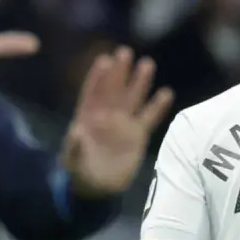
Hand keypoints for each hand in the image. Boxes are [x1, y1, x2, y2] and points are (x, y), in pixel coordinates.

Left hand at [62, 47, 173, 196]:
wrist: (97, 186)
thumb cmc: (80, 170)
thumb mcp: (72, 161)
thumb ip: (74, 147)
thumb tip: (76, 131)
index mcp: (87, 117)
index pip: (93, 93)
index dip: (98, 78)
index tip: (105, 60)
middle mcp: (107, 116)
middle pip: (115, 90)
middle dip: (120, 72)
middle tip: (126, 52)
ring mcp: (124, 124)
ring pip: (133, 99)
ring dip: (140, 82)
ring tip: (147, 63)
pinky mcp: (138, 135)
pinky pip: (150, 118)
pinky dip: (158, 107)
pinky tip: (166, 93)